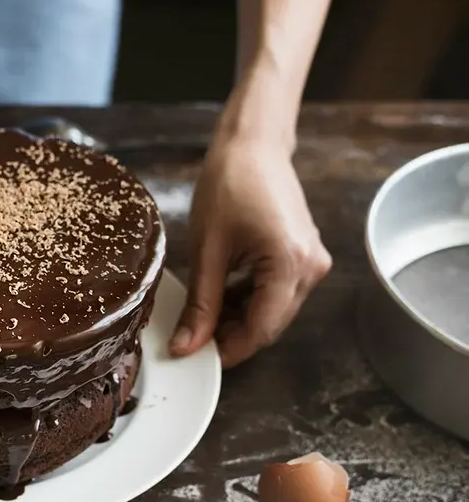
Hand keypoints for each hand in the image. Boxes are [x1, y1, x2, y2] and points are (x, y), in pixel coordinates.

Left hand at [169, 136, 331, 367]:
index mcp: (291, 263)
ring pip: (274, 311)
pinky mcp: (305, 255)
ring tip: (204, 313)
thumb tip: (187, 346)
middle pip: (271, 324)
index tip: (197, 358)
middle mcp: (312, 268)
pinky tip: (223, 295)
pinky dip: (251, 300)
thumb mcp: (207, 250)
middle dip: (232, 336)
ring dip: (240, 318)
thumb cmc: (229, 184)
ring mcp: (313, 262)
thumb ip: (201, 304)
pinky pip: (278, 292)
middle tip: (193, 337)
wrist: (252, 144)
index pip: (261, 329)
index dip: (228, 349)